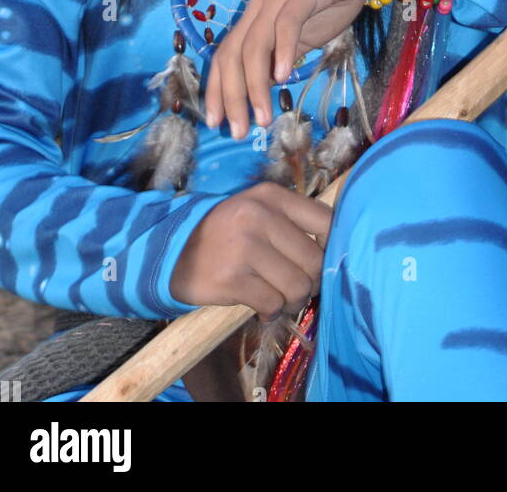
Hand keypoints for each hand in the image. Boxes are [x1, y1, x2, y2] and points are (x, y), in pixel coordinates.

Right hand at [170, 182, 331, 320]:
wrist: (173, 251)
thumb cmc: (227, 233)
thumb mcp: (257, 211)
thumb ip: (292, 222)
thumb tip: (333, 252)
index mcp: (272, 196)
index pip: (325, 221)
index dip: (331, 247)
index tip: (321, 261)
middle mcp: (260, 216)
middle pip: (314, 260)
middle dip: (312, 282)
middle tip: (298, 288)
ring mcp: (245, 247)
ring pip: (297, 286)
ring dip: (293, 301)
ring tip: (281, 300)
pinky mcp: (232, 278)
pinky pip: (273, 303)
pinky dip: (272, 311)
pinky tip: (263, 308)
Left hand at [205, 0, 382, 136]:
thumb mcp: (305, 33)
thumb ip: (284, 54)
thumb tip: (266, 87)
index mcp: (256, 15)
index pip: (225, 56)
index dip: (217, 90)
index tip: (217, 123)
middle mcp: (260, 5)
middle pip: (232, 55)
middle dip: (231, 96)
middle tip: (239, 131)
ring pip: (254, 45)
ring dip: (255, 85)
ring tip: (262, 116)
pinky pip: (286, 24)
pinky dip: (282, 50)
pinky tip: (283, 77)